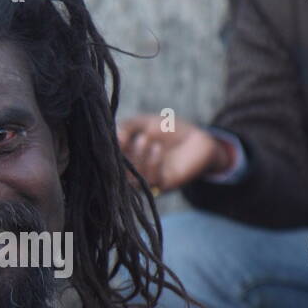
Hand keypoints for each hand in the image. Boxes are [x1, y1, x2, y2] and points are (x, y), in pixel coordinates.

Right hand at [116, 114, 233, 193]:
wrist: (198, 138)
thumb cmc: (169, 130)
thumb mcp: (144, 123)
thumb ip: (127, 126)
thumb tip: (113, 137)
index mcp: (127, 158)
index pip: (111, 159)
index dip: (110, 149)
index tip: (116, 136)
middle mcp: (135, 172)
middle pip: (119, 172)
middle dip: (122, 156)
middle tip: (129, 138)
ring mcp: (149, 180)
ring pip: (134, 180)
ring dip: (138, 158)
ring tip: (145, 139)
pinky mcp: (164, 185)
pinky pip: (153, 182)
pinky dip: (152, 165)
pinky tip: (157, 148)